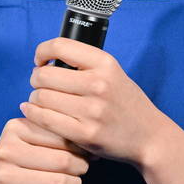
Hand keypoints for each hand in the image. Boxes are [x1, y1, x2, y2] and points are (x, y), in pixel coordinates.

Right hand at [0, 117, 91, 183]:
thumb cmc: (22, 161)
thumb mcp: (32, 139)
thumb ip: (57, 134)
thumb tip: (91, 145)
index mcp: (14, 129)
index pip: (60, 136)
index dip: (80, 146)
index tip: (86, 153)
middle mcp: (5, 151)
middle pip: (62, 160)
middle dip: (80, 166)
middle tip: (83, 169)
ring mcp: (3, 178)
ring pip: (58, 182)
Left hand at [22, 37, 169, 166]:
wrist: (149, 137)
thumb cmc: (126, 104)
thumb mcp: (113, 73)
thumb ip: (85, 64)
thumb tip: (47, 59)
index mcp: (105, 64)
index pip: (60, 46)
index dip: (42, 52)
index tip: (40, 61)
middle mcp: (99, 84)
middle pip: (45, 75)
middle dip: (36, 78)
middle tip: (39, 84)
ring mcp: (92, 110)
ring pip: (42, 96)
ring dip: (35, 97)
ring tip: (41, 100)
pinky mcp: (85, 133)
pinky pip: (45, 119)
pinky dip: (33, 113)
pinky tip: (33, 111)